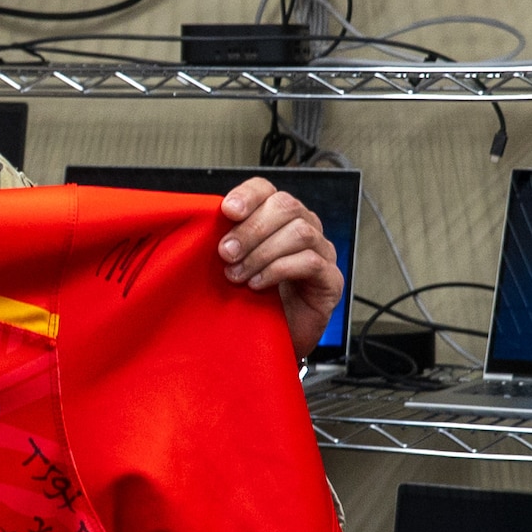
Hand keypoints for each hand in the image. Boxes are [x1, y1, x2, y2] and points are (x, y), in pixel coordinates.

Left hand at [217, 177, 343, 359]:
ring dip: (262, 252)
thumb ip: (225, 242)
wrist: (271, 342)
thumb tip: (200, 226)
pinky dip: (279, 270)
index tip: (227, 211)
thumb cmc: (251, 299)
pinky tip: (258, 285)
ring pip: (300, 232)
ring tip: (238, 274)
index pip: (267, 190)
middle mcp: (305, 228)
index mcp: (278, 218)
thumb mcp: (232, 266)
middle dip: (251, 229)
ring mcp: (322, 252)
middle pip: (286, 206)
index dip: (248, 195)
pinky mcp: (331, 280)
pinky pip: (310, 262)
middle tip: (226, 253)